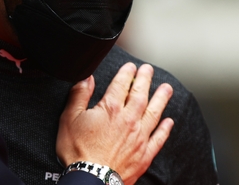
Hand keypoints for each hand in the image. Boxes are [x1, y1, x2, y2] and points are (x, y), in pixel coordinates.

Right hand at [56, 63, 174, 184]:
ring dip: (161, 99)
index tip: (131, 66)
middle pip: (140, 95)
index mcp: (110, 109)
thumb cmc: (77, 151)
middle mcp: (128, 120)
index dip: (126, 73)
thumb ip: (79, 95)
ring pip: (154, 113)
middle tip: (149, 69)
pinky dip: (165, 129)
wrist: (91, 179)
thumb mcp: (69, 118)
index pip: (121, 85)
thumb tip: (86, 78)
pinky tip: (169, 122)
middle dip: (145, 80)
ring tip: (167, 88)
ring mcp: (139, 138)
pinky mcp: (144, 155)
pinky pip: (158, 139)